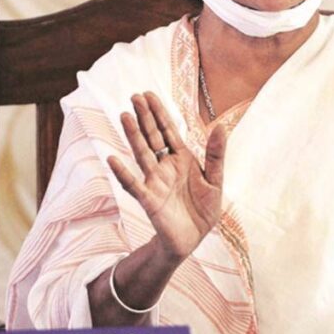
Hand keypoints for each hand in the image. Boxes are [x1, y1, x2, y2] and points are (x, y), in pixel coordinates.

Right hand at [107, 91, 225, 264]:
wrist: (194, 239)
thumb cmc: (203, 209)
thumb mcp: (215, 179)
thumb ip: (216, 154)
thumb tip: (220, 126)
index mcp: (181, 159)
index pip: (168, 131)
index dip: (159, 113)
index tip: (148, 93)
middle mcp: (165, 167)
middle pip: (152, 138)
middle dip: (144, 118)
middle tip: (134, 96)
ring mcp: (154, 182)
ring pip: (142, 154)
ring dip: (133, 136)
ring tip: (124, 115)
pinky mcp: (149, 200)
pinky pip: (134, 185)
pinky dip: (123, 173)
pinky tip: (113, 158)